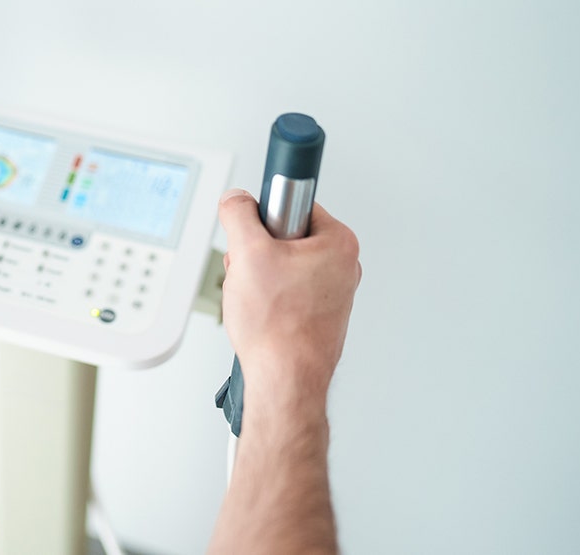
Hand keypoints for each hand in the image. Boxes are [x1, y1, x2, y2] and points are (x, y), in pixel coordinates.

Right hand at [218, 189, 361, 399]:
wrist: (285, 379)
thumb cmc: (279, 327)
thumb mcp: (247, 253)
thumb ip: (239, 214)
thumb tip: (236, 200)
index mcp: (338, 243)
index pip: (292, 205)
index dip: (263, 220)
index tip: (255, 238)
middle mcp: (342, 266)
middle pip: (283, 238)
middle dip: (256, 255)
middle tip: (252, 275)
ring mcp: (331, 293)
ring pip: (279, 267)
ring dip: (257, 279)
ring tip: (256, 300)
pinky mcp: (318, 315)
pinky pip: (283, 293)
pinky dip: (266, 301)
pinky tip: (261, 317)